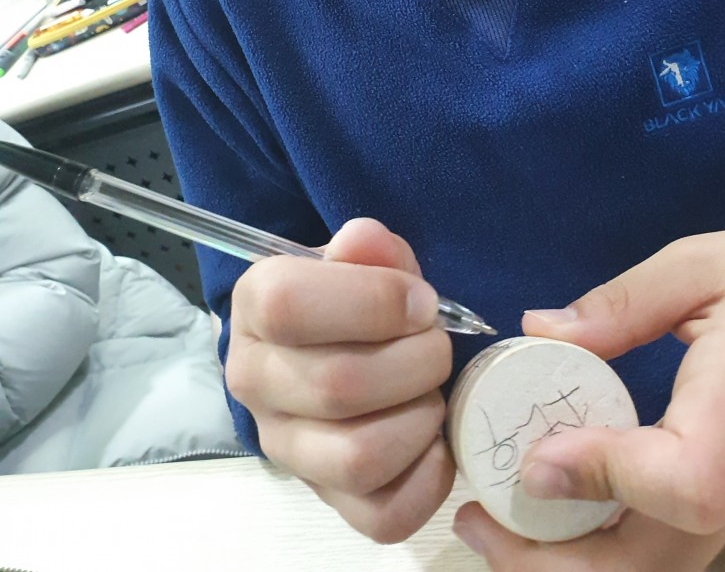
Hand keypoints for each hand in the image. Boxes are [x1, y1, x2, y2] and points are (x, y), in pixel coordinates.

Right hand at [226, 217, 454, 542]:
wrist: (330, 346)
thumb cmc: (351, 296)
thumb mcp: (359, 259)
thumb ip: (368, 247)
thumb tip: (367, 241)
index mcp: (255, 307)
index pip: (289, 305)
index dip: (374, 301)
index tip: (421, 302)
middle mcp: (255, 381)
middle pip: (337, 385)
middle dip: (416, 361)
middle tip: (437, 345)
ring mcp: (286, 448)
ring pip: (358, 456)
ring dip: (420, 418)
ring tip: (431, 391)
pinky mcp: (327, 499)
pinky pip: (383, 515)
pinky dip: (428, 478)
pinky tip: (433, 440)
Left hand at [453, 223, 724, 570]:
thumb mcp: (705, 262)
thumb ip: (622, 301)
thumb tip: (535, 330)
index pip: (691, 478)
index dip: (610, 480)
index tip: (538, 457)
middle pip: (664, 559)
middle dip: (558, 562)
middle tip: (478, 519)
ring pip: (664, 569)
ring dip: (572, 566)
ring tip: (499, 525)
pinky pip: (670, 547)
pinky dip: (603, 548)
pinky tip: (555, 509)